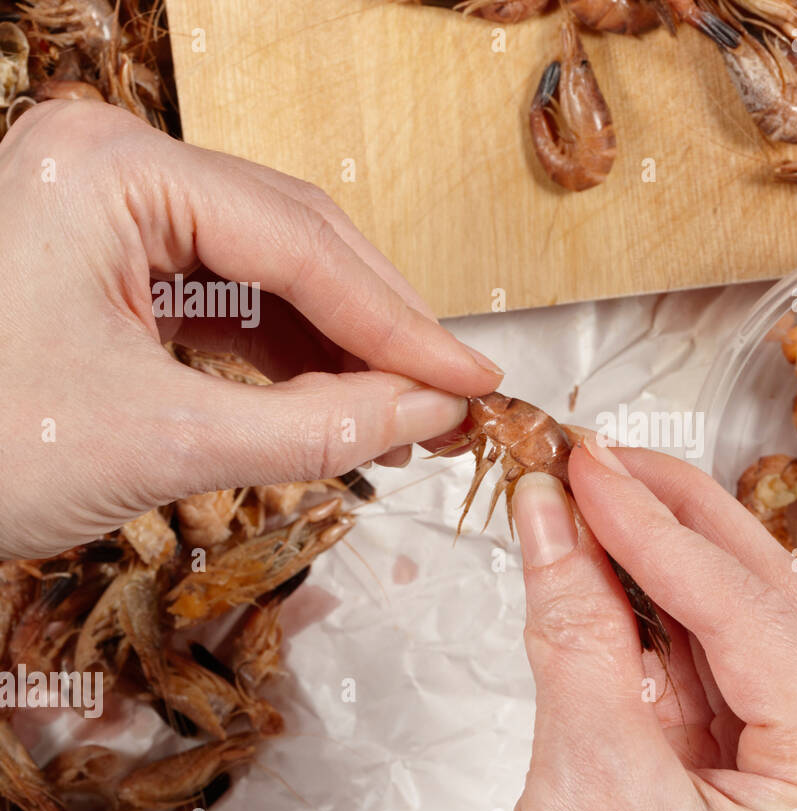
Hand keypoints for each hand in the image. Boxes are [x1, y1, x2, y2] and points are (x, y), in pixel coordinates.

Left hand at [0, 100, 501, 559]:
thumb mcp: (162, 442)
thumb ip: (318, 427)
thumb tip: (432, 414)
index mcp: (110, 168)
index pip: (301, 243)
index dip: (402, 324)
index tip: (474, 379)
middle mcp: (111, 163)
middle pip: (294, 239)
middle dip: (378, 328)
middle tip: (450, 397)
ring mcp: (105, 206)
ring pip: (267, 269)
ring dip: (339, 345)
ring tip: (404, 410)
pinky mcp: (103, 255)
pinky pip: (224, 295)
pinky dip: (285, 353)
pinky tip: (336, 398)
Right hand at [494, 441, 796, 810]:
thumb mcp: (585, 776)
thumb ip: (575, 630)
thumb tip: (553, 514)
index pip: (759, 621)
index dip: (667, 533)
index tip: (594, 470)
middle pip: (768, 603)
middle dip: (677, 520)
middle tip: (601, 459)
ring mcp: (785, 765)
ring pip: (739, 620)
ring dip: (664, 550)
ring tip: (596, 489)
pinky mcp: (731, 758)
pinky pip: (701, 657)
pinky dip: (649, 602)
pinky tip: (607, 553)